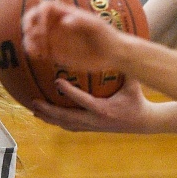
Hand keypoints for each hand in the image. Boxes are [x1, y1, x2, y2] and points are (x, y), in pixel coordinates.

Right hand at [22, 0, 125, 72]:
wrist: (115, 54)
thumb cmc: (108, 36)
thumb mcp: (97, 26)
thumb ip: (81, 21)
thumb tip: (64, 21)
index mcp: (67, 14)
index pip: (45, 7)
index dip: (39, 14)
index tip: (43, 27)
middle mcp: (59, 24)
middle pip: (34, 18)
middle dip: (28, 24)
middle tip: (31, 35)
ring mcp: (57, 39)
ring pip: (34, 35)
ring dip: (29, 40)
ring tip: (33, 50)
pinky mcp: (57, 53)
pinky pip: (40, 51)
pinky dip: (34, 52)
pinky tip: (37, 56)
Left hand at [30, 77, 152, 132]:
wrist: (142, 122)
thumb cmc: (137, 100)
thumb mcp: (133, 84)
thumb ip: (126, 69)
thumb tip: (121, 48)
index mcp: (104, 110)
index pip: (83, 101)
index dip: (69, 92)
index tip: (56, 82)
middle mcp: (95, 121)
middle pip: (67, 118)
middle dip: (49, 111)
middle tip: (34, 101)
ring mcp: (92, 127)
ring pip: (66, 124)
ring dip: (49, 117)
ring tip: (34, 109)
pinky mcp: (91, 129)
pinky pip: (70, 126)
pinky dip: (56, 122)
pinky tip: (45, 116)